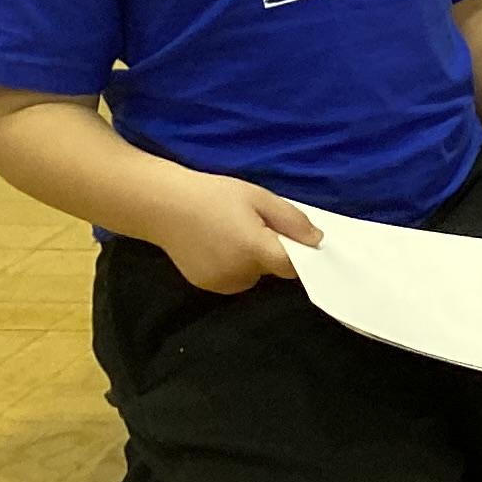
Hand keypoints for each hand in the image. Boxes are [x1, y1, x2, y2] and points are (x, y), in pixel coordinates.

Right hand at [168, 173, 316, 296]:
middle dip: (272, 251)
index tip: (299, 239)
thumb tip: (317, 241)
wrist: (164, 205)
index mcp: (255, 250)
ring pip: (253, 276)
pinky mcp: (206, 286)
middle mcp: (240, 274)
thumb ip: (291, 221)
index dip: (301, 254)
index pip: (293, 267)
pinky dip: (234, 266)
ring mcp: (221, 283)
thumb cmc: (214, 196)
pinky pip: (234, 279)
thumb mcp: (260, 198)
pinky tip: (218, 245)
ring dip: (252, 260)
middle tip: (256, 225)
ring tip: (233, 233)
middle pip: (272, 270)